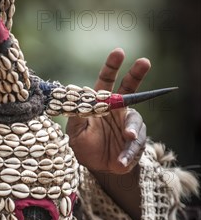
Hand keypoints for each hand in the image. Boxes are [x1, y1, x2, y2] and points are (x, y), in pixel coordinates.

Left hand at [66, 48, 150, 174]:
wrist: (97, 167)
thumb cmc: (83, 146)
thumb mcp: (75, 132)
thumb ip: (75, 118)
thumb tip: (75, 106)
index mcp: (101, 104)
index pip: (107, 81)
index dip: (112, 66)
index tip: (118, 52)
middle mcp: (117, 110)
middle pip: (130, 89)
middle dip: (137, 74)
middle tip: (144, 61)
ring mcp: (128, 124)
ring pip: (135, 121)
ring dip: (132, 129)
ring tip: (128, 138)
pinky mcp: (136, 142)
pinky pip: (135, 145)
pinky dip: (128, 153)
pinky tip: (120, 161)